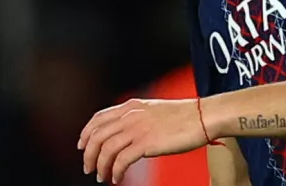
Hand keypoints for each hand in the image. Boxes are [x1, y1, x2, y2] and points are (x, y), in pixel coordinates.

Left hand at [78, 98, 205, 183]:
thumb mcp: (154, 110)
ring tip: (102, 177)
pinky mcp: (146, 143)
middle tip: (88, 168)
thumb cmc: (185, 116)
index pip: (98, 118)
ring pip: (106, 149)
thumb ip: (138, 117)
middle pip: (97, 135)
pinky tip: (117, 178)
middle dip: (89, 154)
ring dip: (100, 166)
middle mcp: (131, 115)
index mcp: (131, 106)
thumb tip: (126, 133)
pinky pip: (121, 160)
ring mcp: (138, 129)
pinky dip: (115, 171)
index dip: (86, 133)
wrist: (203, 116)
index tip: (82, 146)